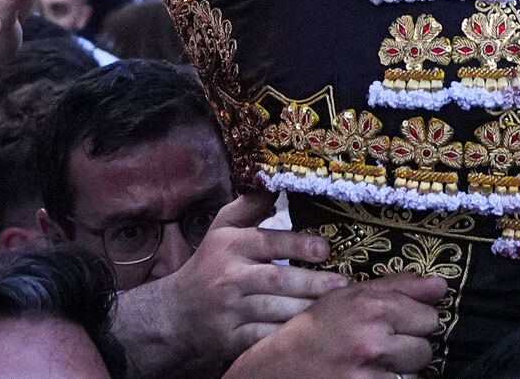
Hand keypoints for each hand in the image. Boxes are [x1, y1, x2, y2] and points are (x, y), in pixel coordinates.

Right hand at [126, 189, 349, 370]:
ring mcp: (230, 310)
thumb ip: (250, 205)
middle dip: (311, 282)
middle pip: (276, 279)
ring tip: (334, 306)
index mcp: (231, 246)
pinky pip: (262, 338)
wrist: (177, 312)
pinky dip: (284, 336)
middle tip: (342, 283)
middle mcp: (230, 277)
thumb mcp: (223, 227)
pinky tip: (307, 332)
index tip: (326, 249)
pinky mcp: (230, 338)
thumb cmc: (211, 263)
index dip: (298, 246)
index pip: (268, 242)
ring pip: (273, 310)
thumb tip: (278, 180)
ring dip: (305, 309)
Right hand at [219, 274, 445, 378]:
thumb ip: (397, 287)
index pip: (428, 316)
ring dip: (401, 370)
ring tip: (374, 364)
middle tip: (382, 346)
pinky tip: (370, 377)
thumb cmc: (312, 331)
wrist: (275, 371)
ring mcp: (369, 374)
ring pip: (416, 373)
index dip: (415, 321)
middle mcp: (372, 340)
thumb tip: (440, 285)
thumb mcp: (346, 297)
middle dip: (409, 347)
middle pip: (425, 347)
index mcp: (369, 307)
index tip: (397, 324)